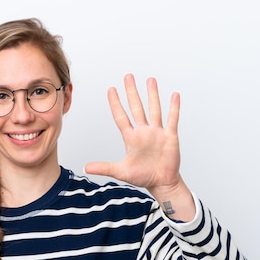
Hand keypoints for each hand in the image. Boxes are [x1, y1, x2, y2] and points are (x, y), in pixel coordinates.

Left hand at [85, 74, 182, 192]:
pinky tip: (174, 95)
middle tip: (128, 76)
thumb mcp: (121, 172)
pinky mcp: (170, 137)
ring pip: (154, 109)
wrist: (161, 183)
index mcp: (131, 138)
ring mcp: (157, 132)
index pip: (121, 116)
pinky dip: (174, 108)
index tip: (111, 89)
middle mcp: (143, 132)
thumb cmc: (143, 176)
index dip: (115, 103)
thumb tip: (86, 168)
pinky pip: (172, 119)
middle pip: (136, 107)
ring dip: (152, 95)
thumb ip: (104, 168)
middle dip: (132, 92)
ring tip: (150, 80)